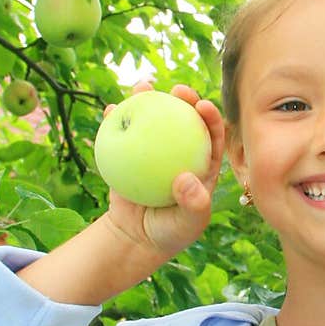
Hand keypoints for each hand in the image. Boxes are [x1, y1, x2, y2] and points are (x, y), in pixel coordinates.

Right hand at [101, 80, 225, 259]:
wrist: (138, 238)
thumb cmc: (170, 233)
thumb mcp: (187, 224)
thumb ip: (193, 204)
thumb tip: (186, 178)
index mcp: (203, 163)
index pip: (213, 135)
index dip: (211, 116)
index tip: (203, 105)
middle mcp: (181, 151)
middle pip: (185, 118)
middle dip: (184, 97)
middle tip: (176, 90)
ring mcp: (155, 150)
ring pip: (154, 119)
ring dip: (149, 99)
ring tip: (142, 86)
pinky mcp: (131, 153)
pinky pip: (124, 133)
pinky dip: (117, 120)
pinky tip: (112, 109)